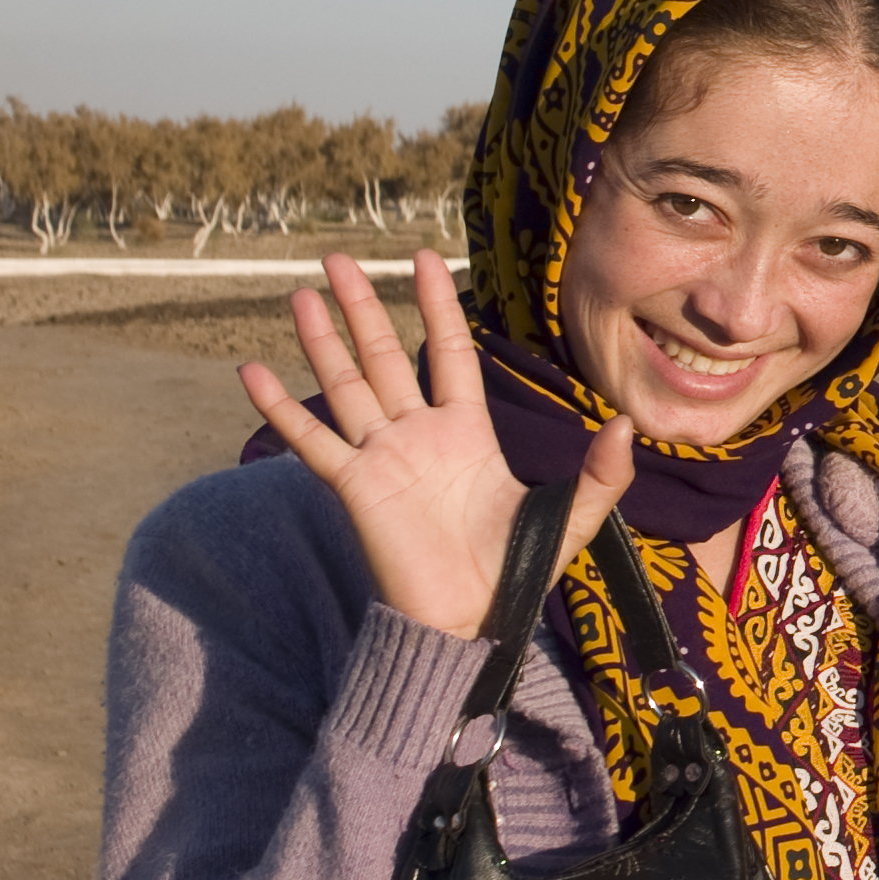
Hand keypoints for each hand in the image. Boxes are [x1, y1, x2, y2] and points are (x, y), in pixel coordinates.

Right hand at [238, 249, 632, 637]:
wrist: (473, 622)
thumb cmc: (517, 572)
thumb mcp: (574, 517)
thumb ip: (603, 474)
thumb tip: (629, 425)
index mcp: (468, 433)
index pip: (450, 351)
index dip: (438, 306)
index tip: (426, 258)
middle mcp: (418, 435)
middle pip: (384, 356)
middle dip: (363, 307)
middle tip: (338, 257)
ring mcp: (382, 457)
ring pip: (346, 385)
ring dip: (322, 341)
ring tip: (302, 293)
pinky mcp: (356, 487)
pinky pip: (312, 440)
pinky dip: (279, 408)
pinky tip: (249, 370)